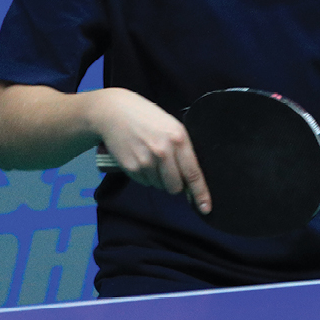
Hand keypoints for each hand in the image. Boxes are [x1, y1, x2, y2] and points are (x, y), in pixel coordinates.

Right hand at [87, 89, 211, 213]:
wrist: (114, 112)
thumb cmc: (146, 118)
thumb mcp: (171, 125)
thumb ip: (182, 149)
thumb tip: (189, 179)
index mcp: (178, 138)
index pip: (193, 173)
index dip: (200, 193)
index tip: (206, 208)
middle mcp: (163, 151)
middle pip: (175, 186)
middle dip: (175, 184)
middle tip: (168, 169)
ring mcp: (146, 160)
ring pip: (159, 186)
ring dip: (158, 178)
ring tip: (150, 156)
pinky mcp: (131, 167)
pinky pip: (144, 182)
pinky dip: (144, 175)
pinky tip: (140, 157)